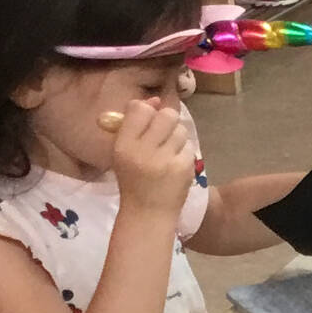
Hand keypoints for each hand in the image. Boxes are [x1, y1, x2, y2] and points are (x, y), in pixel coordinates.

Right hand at [111, 99, 195, 217]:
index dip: (148, 110)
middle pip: (167, 115)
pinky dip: (183, 154)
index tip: (148, 121)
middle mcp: (143, 150)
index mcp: (124, 145)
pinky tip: (174, 167)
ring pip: (181, 130)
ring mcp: (165, 160)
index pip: (140, 109)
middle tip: (162, 137)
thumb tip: (156, 99)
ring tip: (167, 154)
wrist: (148, 213)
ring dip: (176, 139)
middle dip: (167, 122)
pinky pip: (189, 147)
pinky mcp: (183, 168)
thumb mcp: (123, 152)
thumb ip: (134, 124)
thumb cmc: (133, 179)